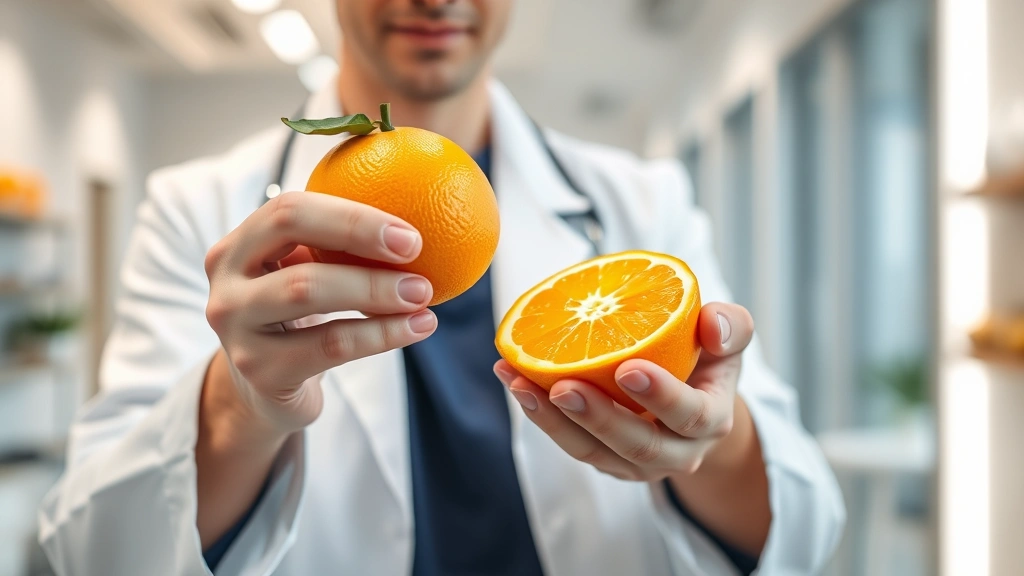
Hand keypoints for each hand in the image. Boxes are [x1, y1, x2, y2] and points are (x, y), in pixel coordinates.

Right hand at [203, 191, 437, 441]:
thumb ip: (341, 245)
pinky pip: (331, 345)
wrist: (266, 393)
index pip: (289, 208)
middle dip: (359, 235)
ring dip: (375, 289)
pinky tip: (418, 327)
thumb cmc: (299, 320)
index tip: (408, 230)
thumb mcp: (307, 275)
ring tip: (423, 295)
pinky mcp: (262, 371)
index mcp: (238, 246)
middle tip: (415, 251)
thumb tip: (421, 210)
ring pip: (308, 290)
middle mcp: (227, 282)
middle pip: (290, 234)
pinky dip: (381, 334)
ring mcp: (238, 329)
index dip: (350, 214)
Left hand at [493, 302, 753, 481]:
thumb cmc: (707, 360)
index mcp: (711, 420)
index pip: (690, 415)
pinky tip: (514, 379)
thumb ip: (730, 326)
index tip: (628, 368)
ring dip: (551, 420)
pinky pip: (571, 444)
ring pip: (593, 451)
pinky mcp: (606, 460)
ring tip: (519, 382)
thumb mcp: (729, 338)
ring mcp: (637, 463)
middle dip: (597, 417)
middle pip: (637, 446)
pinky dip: (540, 415)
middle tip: (561, 386)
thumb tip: (710, 321)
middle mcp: (677, 452)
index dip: (661, 395)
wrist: (694, 402)